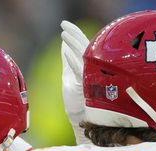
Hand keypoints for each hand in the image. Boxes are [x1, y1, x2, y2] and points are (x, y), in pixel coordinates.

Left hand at [60, 20, 89, 144]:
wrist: (82, 120)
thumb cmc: (76, 98)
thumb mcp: (70, 74)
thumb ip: (68, 60)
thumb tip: (64, 45)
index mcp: (88, 65)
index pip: (83, 45)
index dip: (74, 34)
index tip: (64, 25)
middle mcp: (92, 69)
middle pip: (85, 47)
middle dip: (74, 35)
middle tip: (64, 26)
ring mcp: (91, 76)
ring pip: (84, 56)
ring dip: (73, 44)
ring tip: (63, 34)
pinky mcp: (86, 86)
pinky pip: (80, 71)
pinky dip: (73, 60)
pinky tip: (65, 52)